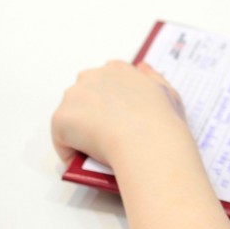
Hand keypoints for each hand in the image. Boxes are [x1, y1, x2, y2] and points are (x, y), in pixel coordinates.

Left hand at [52, 61, 189, 167]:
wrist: (148, 141)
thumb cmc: (162, 121)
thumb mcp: (168, 92)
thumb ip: (152, 78)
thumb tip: (141, 67)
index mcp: (118, 70)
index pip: (105, 80)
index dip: (110, 101)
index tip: (118, 118)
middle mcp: (93, 76)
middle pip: (83, 97)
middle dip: (90, 114)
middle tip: (107, 137)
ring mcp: (74, 96)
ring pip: (71, 117)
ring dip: (79, 132)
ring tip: (98, 150)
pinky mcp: (61, 118)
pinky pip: (61, 139)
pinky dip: (71, 151)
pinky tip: (86, 160)